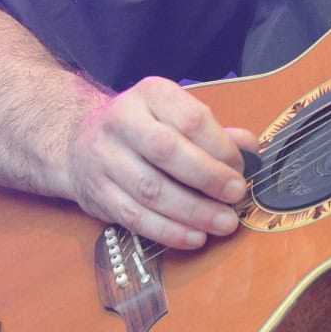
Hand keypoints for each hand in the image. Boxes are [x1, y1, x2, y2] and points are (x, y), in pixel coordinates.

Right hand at [63, 77, 259, 249]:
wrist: (79, 142)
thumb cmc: (144, 129)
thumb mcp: (175, 115)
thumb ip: (214, 132)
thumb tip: (251, 148)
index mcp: (150, 94)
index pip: (190, 117)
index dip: (220, 146)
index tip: (241, 167)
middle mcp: (122, 121)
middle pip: (167, 151)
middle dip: (208, 177)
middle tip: (237, 196)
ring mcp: (105, 159)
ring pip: (151, 190)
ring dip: (193, 212)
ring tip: (224, 223)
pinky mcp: (98, 194)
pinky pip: (136, 218)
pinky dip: (169, 232)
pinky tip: (195, 237)